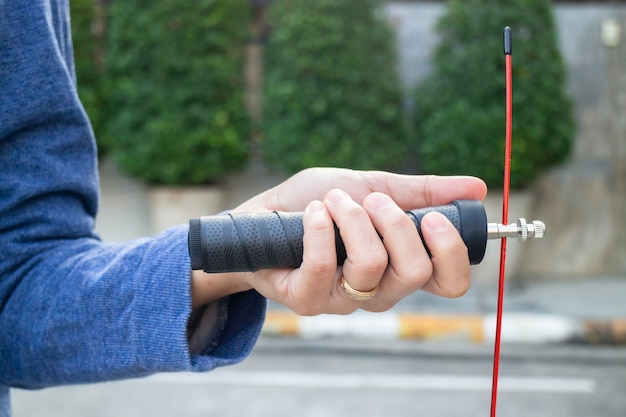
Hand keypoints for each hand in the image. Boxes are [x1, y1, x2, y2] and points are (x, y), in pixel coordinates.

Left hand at [191, 168, 486, 313]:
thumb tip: (477, 187)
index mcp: (400, 265)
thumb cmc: (317, 202)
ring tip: (332, 200)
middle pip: (414, 273)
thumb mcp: (372, 186)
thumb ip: (420, 192)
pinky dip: (320, 227)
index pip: (449, 282)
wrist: (261, 216)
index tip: (436, 218)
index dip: (452, 254)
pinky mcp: (306, 300)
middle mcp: (378, 290)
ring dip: (353, 219)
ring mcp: (342, 299)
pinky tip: (311, 212)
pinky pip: (323, 267)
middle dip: (396, 223)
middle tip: (371, 199)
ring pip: (371, 266)